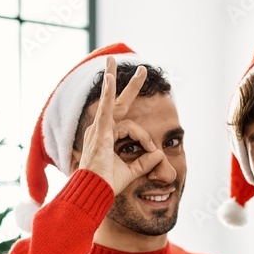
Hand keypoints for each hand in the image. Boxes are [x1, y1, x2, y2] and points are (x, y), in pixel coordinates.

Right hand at [78, 58, 165, 194]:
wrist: (94, 192)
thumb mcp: (131, 172)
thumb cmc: (107, 184)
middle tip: (142, 69)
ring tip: (115, 62)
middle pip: (117, 102)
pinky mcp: (100, 132)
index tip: (153, 150)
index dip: (145, 137)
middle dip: (129, 86)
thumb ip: (145, 162)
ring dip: (113, 80)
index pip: (130, 126)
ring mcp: (99, 129)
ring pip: (112, 102)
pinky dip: (106, 93)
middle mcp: (102, 130)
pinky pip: (104, 109)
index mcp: (107, 137)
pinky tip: (109, 78)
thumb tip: (159, 154)